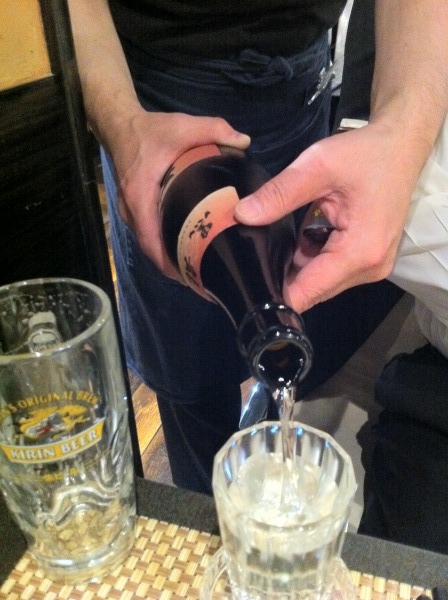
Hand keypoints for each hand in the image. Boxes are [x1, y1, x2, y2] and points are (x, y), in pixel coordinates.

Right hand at [105, 109, 249, 276]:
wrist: (120, 125)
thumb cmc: (150, 130)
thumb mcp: (184, 125)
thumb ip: (216, 129)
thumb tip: (245, 143)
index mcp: (141, 197)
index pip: (151, 242)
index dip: (170, 264)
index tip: (193, 278)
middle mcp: (131, 211)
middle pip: (151, 249)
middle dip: (175, 266)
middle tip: (203, 277)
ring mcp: (129, 212)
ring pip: (149, 244)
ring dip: (169, 257)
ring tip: (198, 267)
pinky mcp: (133, 210)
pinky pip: (148, 234)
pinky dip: (164, 245)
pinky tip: (185, 247)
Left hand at [234, 122, 421, 312]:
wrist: (399, 147)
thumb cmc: (364, 154)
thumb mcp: (317, 166)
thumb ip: (279, 194)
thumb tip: (241, 215)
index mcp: (360, 251)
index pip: (308, 292)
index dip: (275, 292)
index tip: (248, 282)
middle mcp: (369, 268)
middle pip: (313, 291)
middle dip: (283, 278)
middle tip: (253, 258)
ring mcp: (371, 267)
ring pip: (320, 283)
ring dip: (296, 268)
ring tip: (273, 246)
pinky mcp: (368, 260)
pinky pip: (330, 271)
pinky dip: (311, 259)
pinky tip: (296, 240)